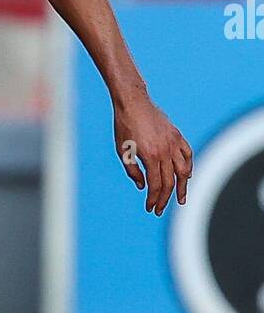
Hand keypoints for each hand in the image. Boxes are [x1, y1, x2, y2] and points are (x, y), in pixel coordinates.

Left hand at [113, 93, 192, 214]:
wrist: (133, 103)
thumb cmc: (124, 126)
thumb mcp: (123, 151)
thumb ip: (133, 171)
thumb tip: (143, 187)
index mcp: (150, 157)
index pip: (155, 185)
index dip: (153, 199)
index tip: (150, 208)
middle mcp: (165, 151)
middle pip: (169, 182)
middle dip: (165, 198)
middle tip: (160, 209)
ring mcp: (173, 143)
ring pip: (183, 170)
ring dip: (183, 187)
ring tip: (181, 199)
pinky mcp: (177, 135)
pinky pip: (188, 154)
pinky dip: (189, 166)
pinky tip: (187, 176)